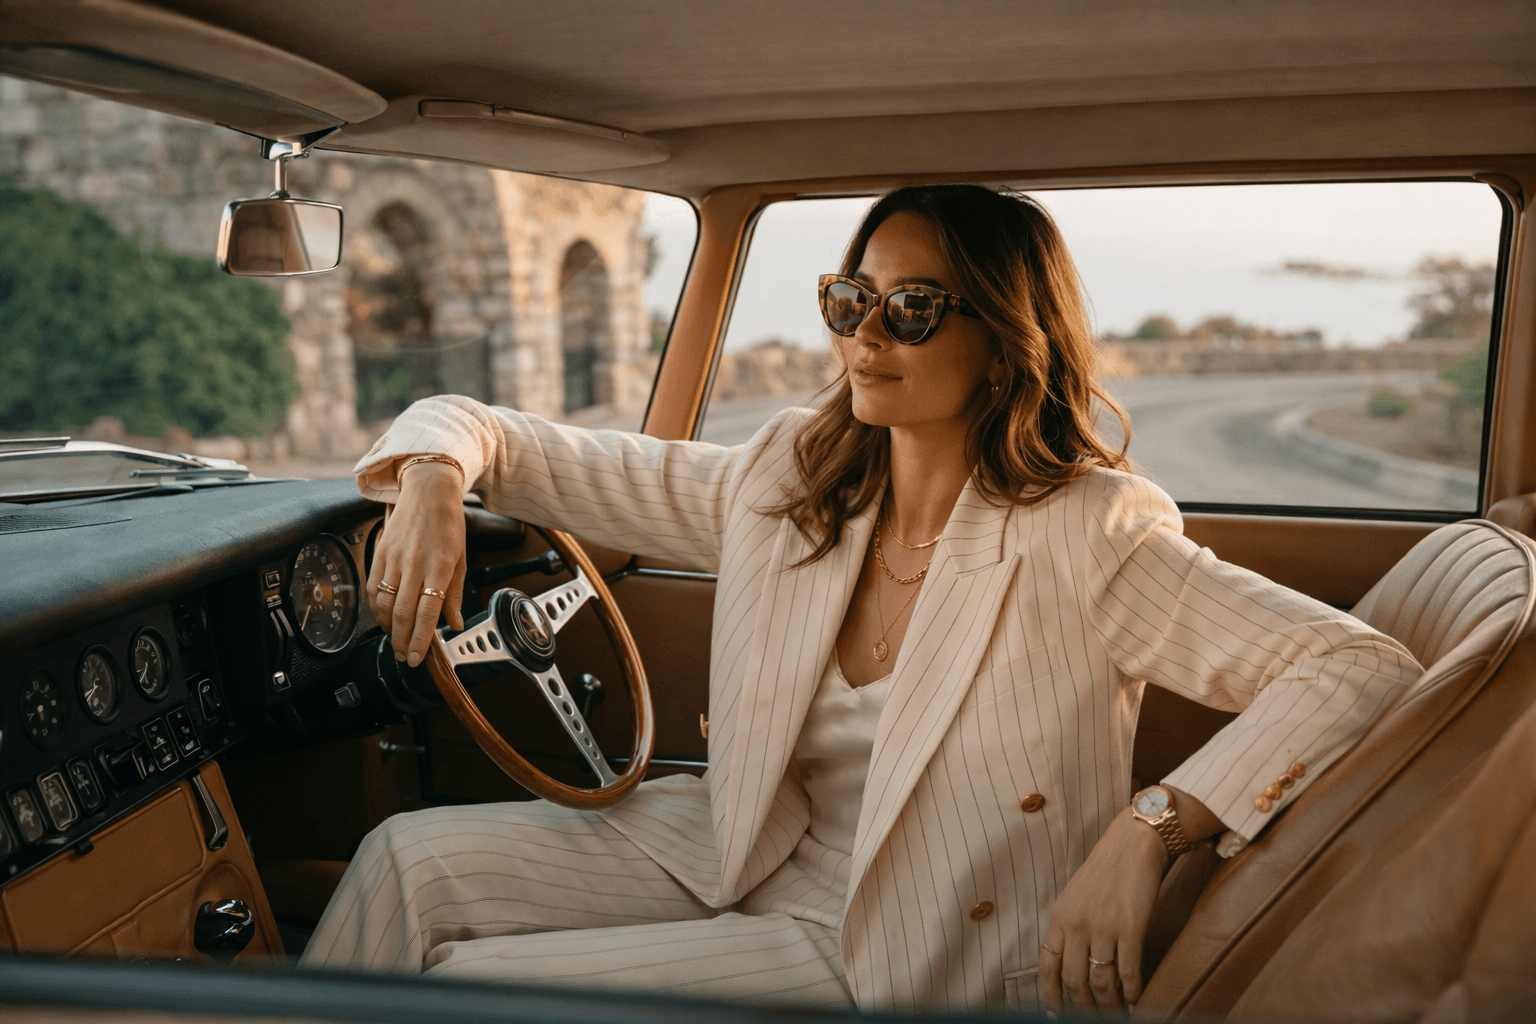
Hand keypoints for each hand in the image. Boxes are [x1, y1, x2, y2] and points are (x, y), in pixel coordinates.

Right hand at [367, 461, 466, 665]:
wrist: (428, 491)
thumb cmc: (448, 524)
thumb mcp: (460, 560)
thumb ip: (454, 595)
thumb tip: (454, 624)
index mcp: (439, 566)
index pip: (427, 612)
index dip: (421, 639)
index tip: (418, 658)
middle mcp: (415, 564)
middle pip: (403, 613)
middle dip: (402, 640)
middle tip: (404, 655)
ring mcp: (394, 558)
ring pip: (384, 603)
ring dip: (388, 627)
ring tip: (396, 639)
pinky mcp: (380, 553)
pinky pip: (373, 586)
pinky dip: (376, 607)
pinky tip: (383, 616)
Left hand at [1040, 808, 1166, 1014]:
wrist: (1133, 844)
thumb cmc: (1106, 872)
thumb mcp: (1075, 897)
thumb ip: (1069, 928)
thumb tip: (1068, 964)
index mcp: (1059, 918)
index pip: (1047, 967)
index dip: (1051, 996)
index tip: (1057, 1015)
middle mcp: (1077, 924)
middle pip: (1074, 981)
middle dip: (1083, 1008)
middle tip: (1093, 1019)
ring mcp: (1103, 927)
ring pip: (1101, 983)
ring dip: (1110, 1006)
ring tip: (1117, 1014)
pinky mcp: (1131, 927)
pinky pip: (1128, 972)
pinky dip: (1133, 993)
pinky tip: (1137, 1000)